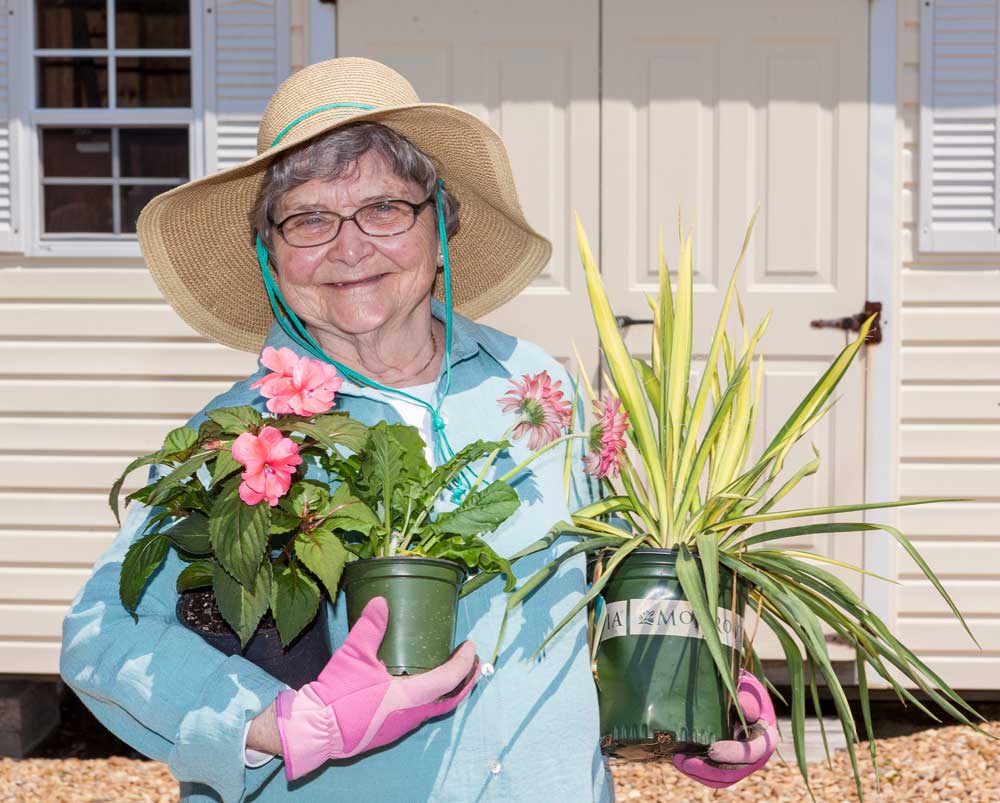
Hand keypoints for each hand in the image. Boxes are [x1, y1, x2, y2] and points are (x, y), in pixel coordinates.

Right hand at [275, 596, 478, 779]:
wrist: (314, 730)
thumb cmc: (337, 694)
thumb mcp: (353, 655)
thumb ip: (370, 627)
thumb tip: (381, 601)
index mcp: (409, 696)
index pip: (448, 679)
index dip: (463, 662)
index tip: (470, 646)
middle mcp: (410, 715)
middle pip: (449, 700)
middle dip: (464, 681)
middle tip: (472, 663)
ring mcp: (399, 727)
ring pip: (434, 709)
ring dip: (448, 692)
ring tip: (452, 672)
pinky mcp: (387, 731)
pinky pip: (419, 714)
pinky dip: (430, 699)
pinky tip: (420, 687)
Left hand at [673, 669, 777, 788]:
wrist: (740, 695)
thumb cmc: (745, 691)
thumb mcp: (749, 690)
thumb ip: (747, 698)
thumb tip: (741, 705)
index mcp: (765, 738)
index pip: (752, 752)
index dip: (733, 754)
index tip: (712, 750)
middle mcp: (755, 756)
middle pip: (734, 772)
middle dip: (709, 770)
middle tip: (686, 761)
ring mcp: (740, 763)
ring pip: (722, 778)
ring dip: (699, 773)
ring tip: (679, 761)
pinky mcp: (726, 764)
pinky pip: (713, 775)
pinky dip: (697, 771)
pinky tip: (680, 760)